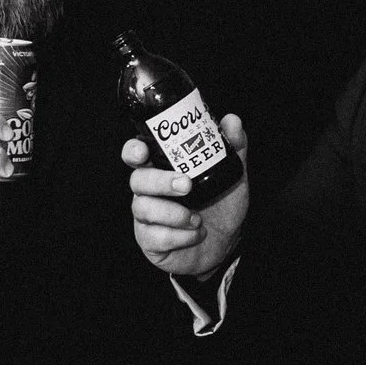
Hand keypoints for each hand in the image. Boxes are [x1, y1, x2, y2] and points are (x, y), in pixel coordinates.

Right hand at [126, 114, 249, 279]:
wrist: (225, 243)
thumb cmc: (221, 205)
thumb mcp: (231, 175)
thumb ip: (232, 148)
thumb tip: (232, 120)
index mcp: (163, 170)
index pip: (137, 155)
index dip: (133, 151)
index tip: (143, 152)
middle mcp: (150, 192)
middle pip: (137, 180)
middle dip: (160, 181)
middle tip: (186, 185)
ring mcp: (147, 218)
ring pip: (143, 209)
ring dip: (174, 213)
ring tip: (196, 218)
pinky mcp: (150, 241)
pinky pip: (155, 236)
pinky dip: (180, 236)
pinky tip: (196, 234)